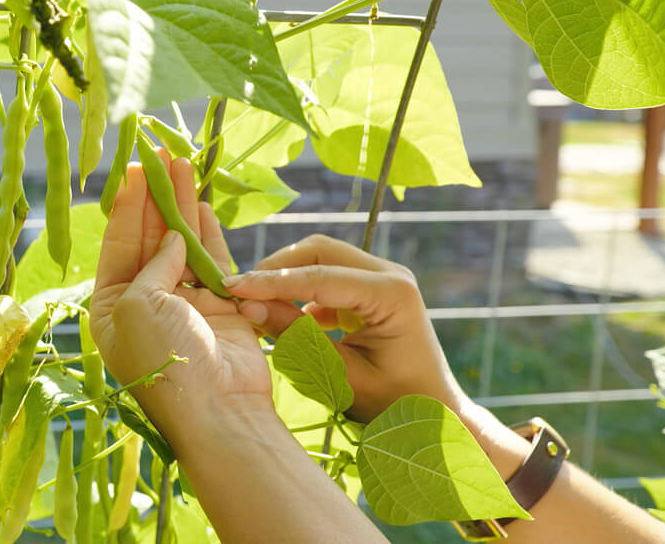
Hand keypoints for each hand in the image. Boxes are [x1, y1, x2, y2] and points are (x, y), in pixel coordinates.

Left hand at [89, 152, 273, 445]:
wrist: (217, 408)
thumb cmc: (163, 360)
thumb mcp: (136, 305)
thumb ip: (151, 265)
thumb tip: (172, 240)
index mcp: (111, 307)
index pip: (118, 245)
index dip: (128, 206)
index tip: (136, 169)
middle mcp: (145, 303)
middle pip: (150, 239)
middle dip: (156, 198)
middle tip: (162, 156)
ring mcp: (184, 305)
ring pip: (182, 246)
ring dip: (182, 206)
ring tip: (184, 165)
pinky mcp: (220, 307)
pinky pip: (212, 262)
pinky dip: (208, 234)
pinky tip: (202, 204)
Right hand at [222, 234, 467, 422]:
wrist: (433, 415)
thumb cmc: (394, 404)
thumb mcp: (340, 377)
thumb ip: (295, 339)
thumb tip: (246, 307)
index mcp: (392, 294)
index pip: (319, 275)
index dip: (271, 281)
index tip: (231, 289)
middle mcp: (390, 273)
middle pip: (318, 250)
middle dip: (276, 269)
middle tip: (238, 295)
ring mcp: (381, 276)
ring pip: (319, 257)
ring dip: (285, 277)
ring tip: (253, 305)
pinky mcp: (370, 287)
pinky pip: (326, 275)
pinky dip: (299, 291)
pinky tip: (280, 316)